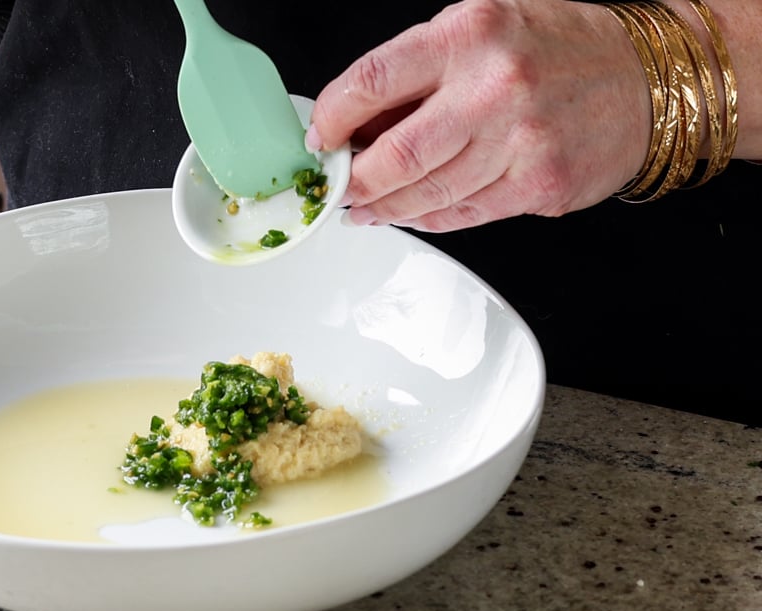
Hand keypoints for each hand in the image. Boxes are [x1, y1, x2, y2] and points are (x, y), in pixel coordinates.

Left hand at [307, 0, 651, 231]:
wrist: (649, 78)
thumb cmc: (559, 50)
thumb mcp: (482, 31)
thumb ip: (418, 74)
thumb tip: (354, 125)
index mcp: (469, 34)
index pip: (372, 80)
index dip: (332, 117)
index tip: (321, 136)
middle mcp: (493, 87)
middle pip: (393, 155)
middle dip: (354, 181)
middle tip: (338, 187)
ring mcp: (518, 142)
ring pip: (424, 194)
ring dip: (382, 208)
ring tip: (364, 207)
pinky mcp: (537, 185)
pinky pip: (462, 214)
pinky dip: (427, 218)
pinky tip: (413, 212)